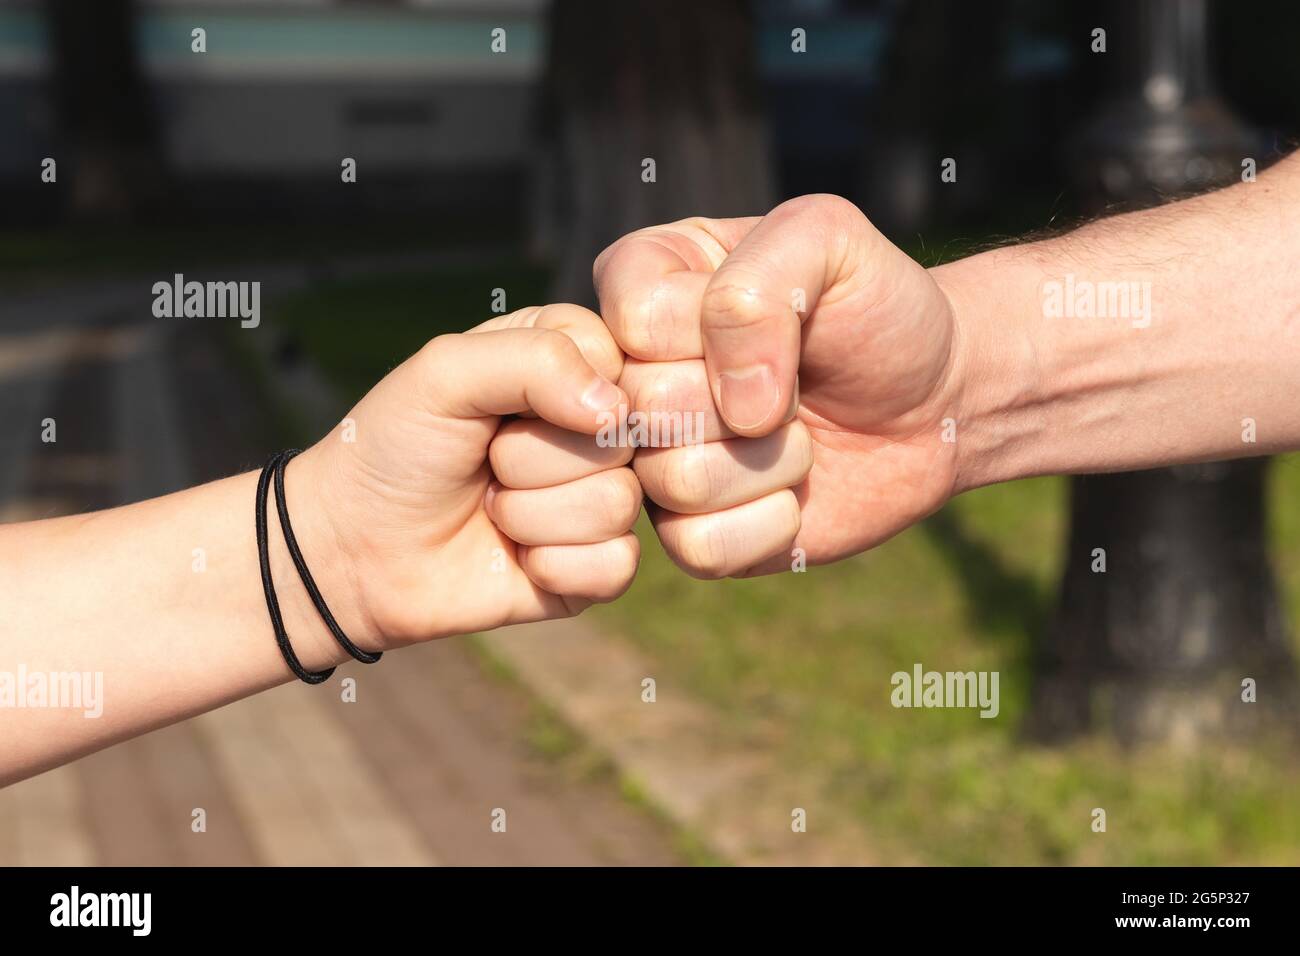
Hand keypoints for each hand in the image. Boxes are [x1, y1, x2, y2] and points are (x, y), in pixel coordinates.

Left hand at [287, 304, 640, 649]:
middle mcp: (594, 428)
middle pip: (620, 437)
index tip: (502, 407)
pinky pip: (615, 565)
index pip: (618, 359)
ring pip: (617, 503)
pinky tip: (515, 559)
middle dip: (532, 458)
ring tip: (491, 509)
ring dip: (531, 515)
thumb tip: (616, 410)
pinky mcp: (596, 565)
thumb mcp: (446, 372)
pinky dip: (552, 566)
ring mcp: (600, 497)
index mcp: (568, 362)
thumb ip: (535, 359)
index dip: (564, 388)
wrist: (353, 551)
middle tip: (485, 463)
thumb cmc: (395, 448)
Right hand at [594, 194, 964, 576]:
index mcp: (644, 282)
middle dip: (753, 399)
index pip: (636, 320)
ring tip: (797, 433)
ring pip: (673, 480)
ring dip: (770, 461)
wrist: (935, 398)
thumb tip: (737, 408)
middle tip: (793, 385)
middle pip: (646, 406)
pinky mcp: (687, 531)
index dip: (719, 331)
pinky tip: (794, 492)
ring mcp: (652, 456)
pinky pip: (698, 546)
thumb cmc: (876, 309)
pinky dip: (770, 522)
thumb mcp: (829, 240)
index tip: (779, 317)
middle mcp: (630, 374)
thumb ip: (760, 281)